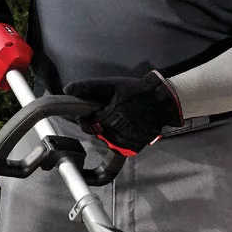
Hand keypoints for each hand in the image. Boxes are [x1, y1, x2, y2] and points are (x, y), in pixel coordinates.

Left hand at [65, 71, 183, 155]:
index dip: (86, 119)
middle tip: (110, 112)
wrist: (163, 102)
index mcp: (109, 118)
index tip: (91, 113)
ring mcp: (126, 143)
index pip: (87, 125)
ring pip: (108, 141)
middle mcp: (117, 134)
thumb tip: (68, 88)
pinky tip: (128, 126)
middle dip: (100, 124)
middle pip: (98, 134)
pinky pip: (120, 146)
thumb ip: (89, 87)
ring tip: (121, 117)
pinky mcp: (134, 147)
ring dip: (110, 131)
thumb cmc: (137, 91)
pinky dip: (121, 137)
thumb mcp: (112, 85)